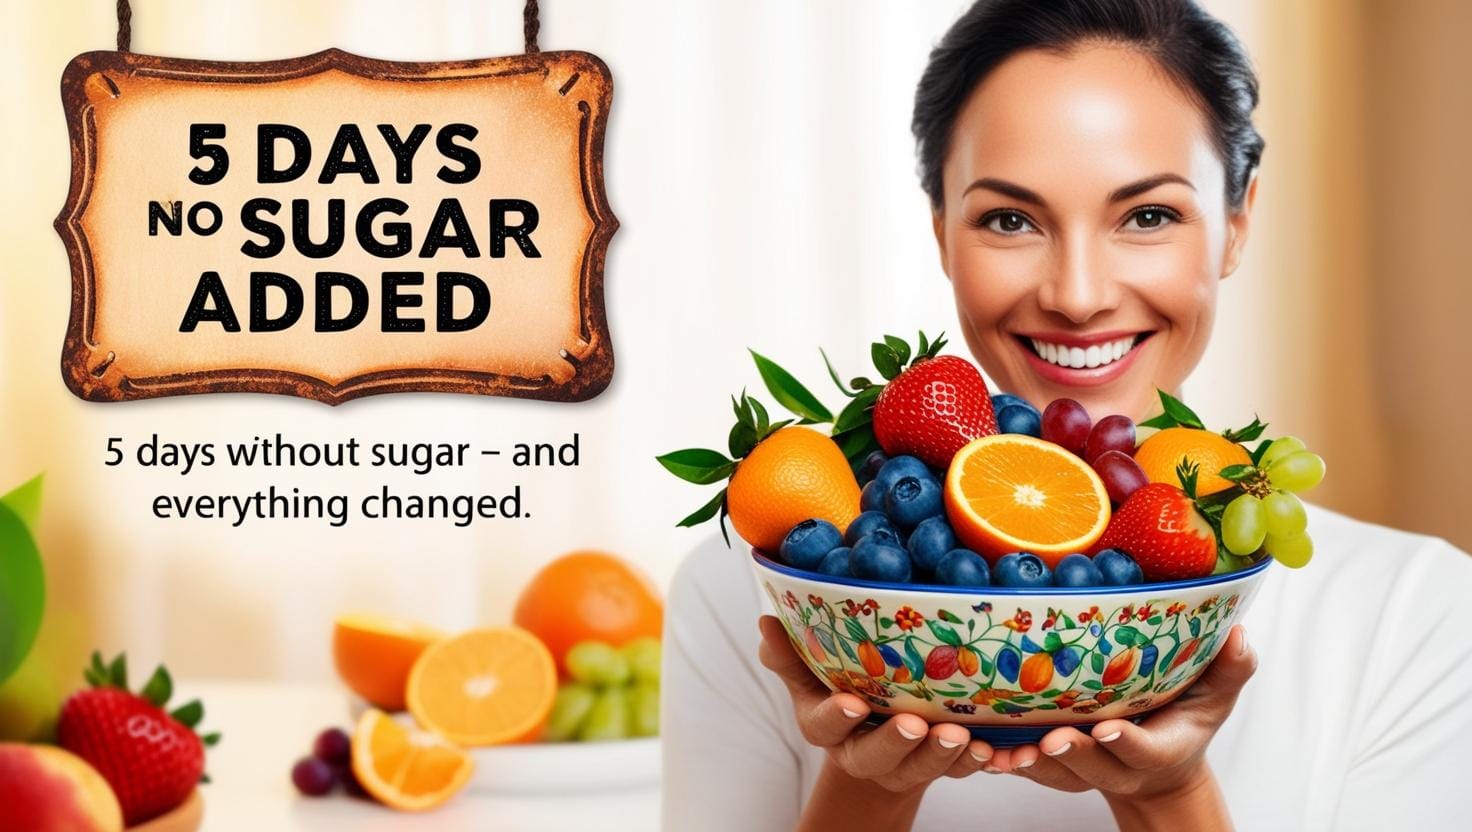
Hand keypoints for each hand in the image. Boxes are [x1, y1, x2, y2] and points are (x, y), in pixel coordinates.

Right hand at [757, 615, 993, 792]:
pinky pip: (958, 772)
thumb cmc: (840, 688)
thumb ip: (789, 654)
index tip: (853, 703)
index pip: (824, 726)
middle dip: (897, 743)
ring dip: (942, 755)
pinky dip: (975, 763)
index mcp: (825, 726)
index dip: (838, 717)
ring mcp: (901, 764)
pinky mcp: (938, 766)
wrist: (873, 732)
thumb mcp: (809, 672)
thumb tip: (766, 622)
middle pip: (875, 756)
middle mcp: (861, 752)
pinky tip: (992, 750)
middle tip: (915, 724)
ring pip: (920, 768)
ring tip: (961, 736)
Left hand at [984, 625, 1255, 813]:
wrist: (1159, 770)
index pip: (1143, 750)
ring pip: (1055, 773)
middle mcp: (1119, 765)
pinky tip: (985, 753)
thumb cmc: (1184, 723)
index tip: (1108, 729)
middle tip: (1049, 740)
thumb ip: (1230, 670)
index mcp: (1157, 750)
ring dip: (1031, 766)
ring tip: (1006, 754)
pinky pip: (1030, 769)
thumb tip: (1240, 633)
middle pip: (1093, 765)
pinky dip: (1008, 764)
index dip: (1126, 742)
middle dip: (1071, 755)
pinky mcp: (1057, 765)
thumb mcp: (1214, 699)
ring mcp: (1086, 768)